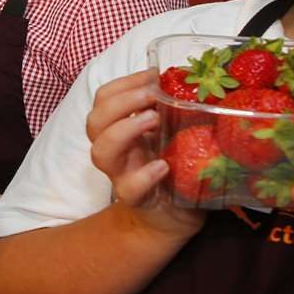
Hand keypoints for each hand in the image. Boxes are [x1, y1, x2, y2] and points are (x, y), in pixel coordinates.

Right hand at [86, 69, 204, 240]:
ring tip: (154, 120)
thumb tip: (199, 79)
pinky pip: (129, 187)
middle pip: (94, 121)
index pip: (105, 98)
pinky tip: (163, 166)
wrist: (174, 217)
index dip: (125, 83)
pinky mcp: (137, 199)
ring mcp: (122, 175)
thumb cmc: (176, 168)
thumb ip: (178, 110)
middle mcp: (117, 150)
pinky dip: (144, 174)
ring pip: (101, 152)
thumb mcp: (175, 133)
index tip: (153, 75)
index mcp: (122, 128)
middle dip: (122, 102)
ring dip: (124, 129)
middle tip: (153, 97)